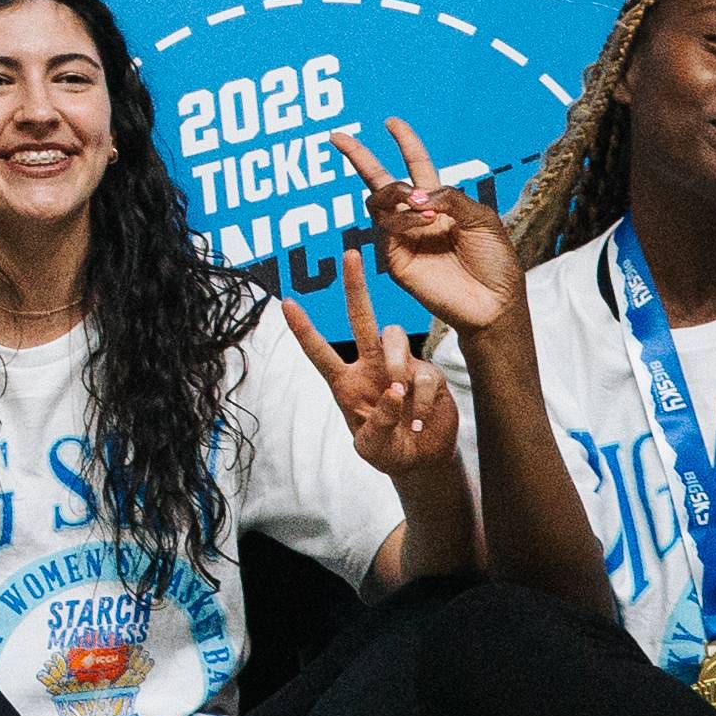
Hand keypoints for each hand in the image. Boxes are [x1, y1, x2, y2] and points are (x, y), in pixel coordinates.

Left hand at [278, 260, 459, 477]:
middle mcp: (372, 367)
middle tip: (350, 255)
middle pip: (361, 320)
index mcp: (346, 383)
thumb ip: (378, 423)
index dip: (304, 329)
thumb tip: (394, 389)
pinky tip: (418, 420)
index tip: (286, 302)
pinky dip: (420, 398)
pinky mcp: (429, 375)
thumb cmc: (388, 451)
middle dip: (355, 288)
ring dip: (396, 362)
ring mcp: (402, 367)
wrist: (423, 460)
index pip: (320, 352)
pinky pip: (423, 373)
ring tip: (400, 394)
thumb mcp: (372, 448)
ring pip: (395, 337)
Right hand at [332, 117, 521, 346]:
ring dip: (400, 194)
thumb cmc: (495, 262)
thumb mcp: (482, 219)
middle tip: (337, 137)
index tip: (392, 122)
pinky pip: (386, 227)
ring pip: (380, 200)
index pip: (416, 165)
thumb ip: (450, 197)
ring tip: (427, 211)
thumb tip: (416, 194)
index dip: (405, 142)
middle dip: (358, 157)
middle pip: (381, 181)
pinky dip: (405, 218)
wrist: (493, 303)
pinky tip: (426, 223)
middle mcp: (418, 217)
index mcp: (441, 202)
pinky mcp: (396, 258)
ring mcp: (404, 237)